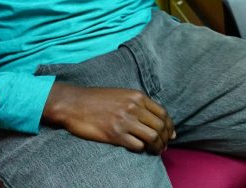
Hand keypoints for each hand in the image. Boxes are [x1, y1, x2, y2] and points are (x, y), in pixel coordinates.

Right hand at [43, 83, 175, 153]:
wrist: (74, 104)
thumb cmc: (97, 100)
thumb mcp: (122, 94)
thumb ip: (138, 103)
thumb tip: (155, 118)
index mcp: (137, 96)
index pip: (163, 113)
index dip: (169, 126)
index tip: (170, 134)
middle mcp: (134, 107)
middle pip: (160, 126)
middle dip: (165, 138)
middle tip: (164, 146)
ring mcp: (125, 121)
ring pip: (152, 137)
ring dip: (157, 146)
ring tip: (156, 150)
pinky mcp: (115, 134)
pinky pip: (137, 145)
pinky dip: (141, 149)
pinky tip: (139, 148)